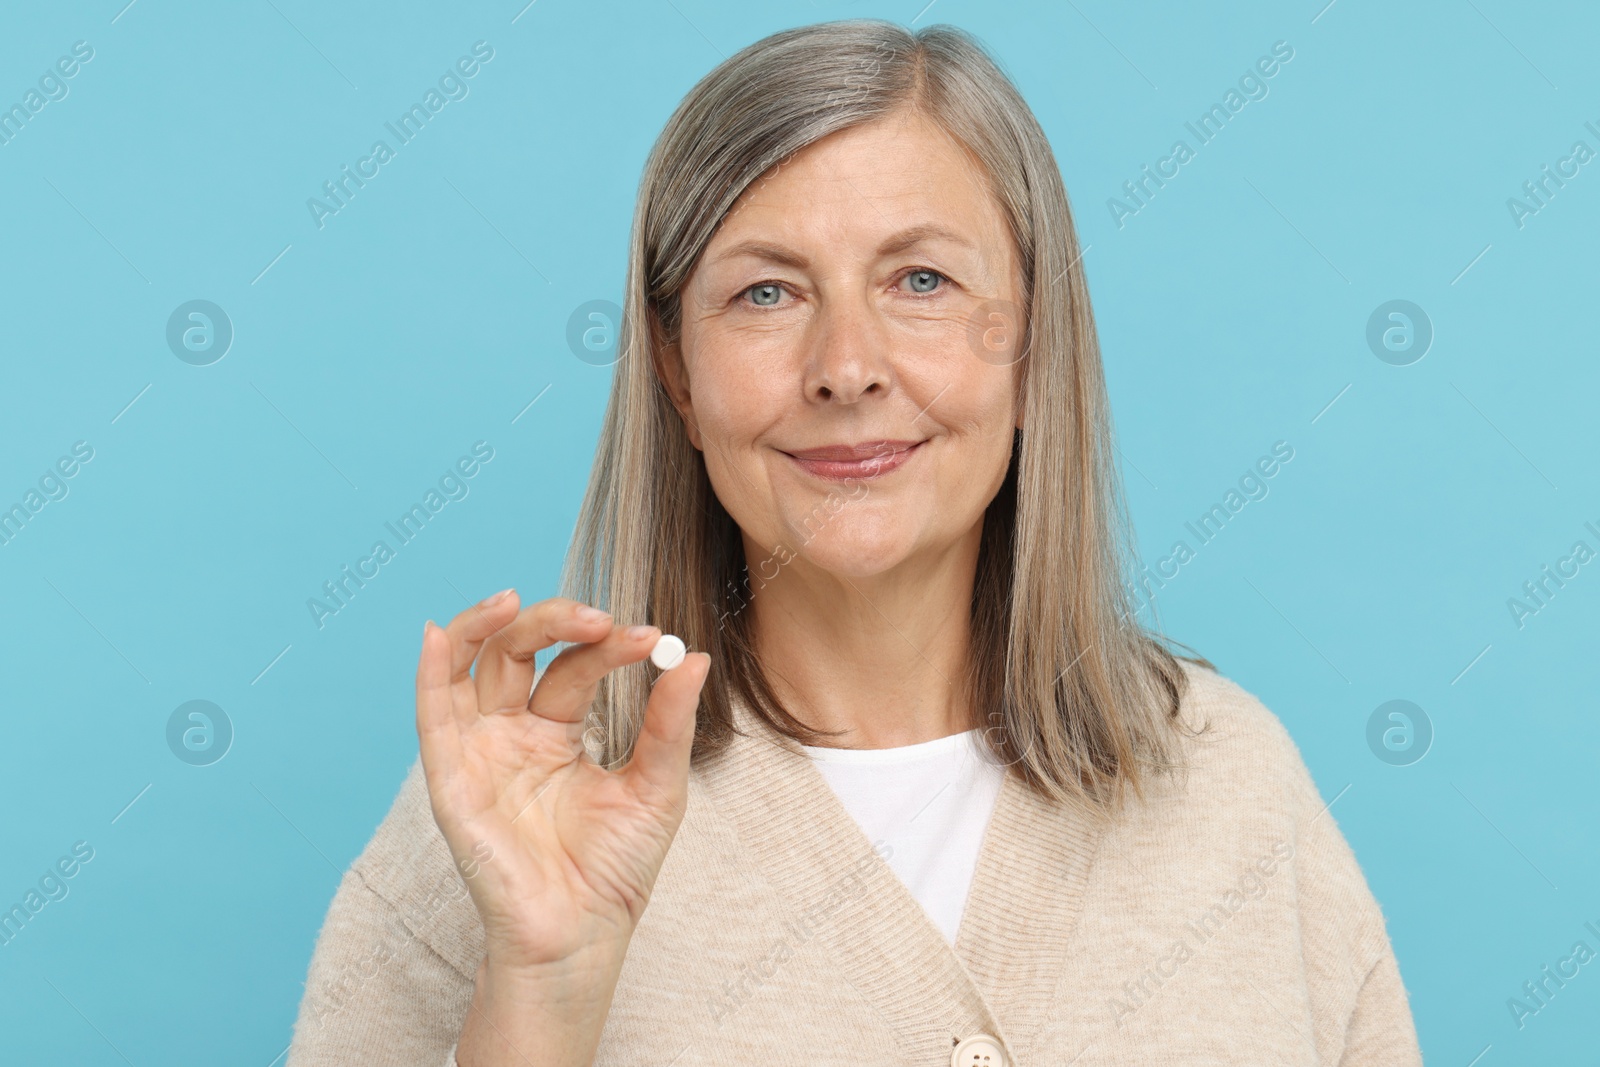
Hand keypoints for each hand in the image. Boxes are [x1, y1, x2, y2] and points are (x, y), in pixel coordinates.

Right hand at [414, 590, 709, 974]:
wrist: (582, 936)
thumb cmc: (615, 870)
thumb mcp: (656, 786)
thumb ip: (669, 722)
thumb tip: (695, 657)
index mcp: (559, 731)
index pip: (576, 666)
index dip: (610, 646)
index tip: (653, 639)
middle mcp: (513, 733)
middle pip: (519, 651)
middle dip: (556, 624)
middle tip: (602, 620)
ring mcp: (480, 752)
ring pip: (470, 668)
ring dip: (484, 626)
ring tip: (513, 598)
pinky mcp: (452, 781)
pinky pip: (433, 718)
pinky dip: (431, 673)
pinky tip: (437, 635)